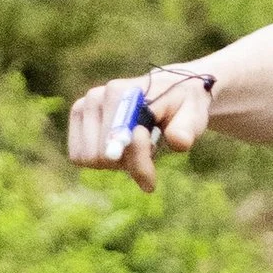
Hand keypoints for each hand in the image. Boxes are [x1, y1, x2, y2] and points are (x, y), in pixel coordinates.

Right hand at [65, 67, 213, 191]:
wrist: (170, 90)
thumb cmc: (183, 105)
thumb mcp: (194, 116)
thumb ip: (186, 129)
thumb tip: (177, 141)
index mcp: (124, 94)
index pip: (120, 144)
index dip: (137, 164)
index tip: (151, 182)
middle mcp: (98, 96)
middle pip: (101, 157)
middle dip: (126, 163)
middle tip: (148, 152)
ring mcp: (84, 105)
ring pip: (87, 158)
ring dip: (113, 162)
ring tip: (135, 146)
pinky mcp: (78, 115)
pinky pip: (78, 156)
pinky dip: (100, 160)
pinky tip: (120, 147)